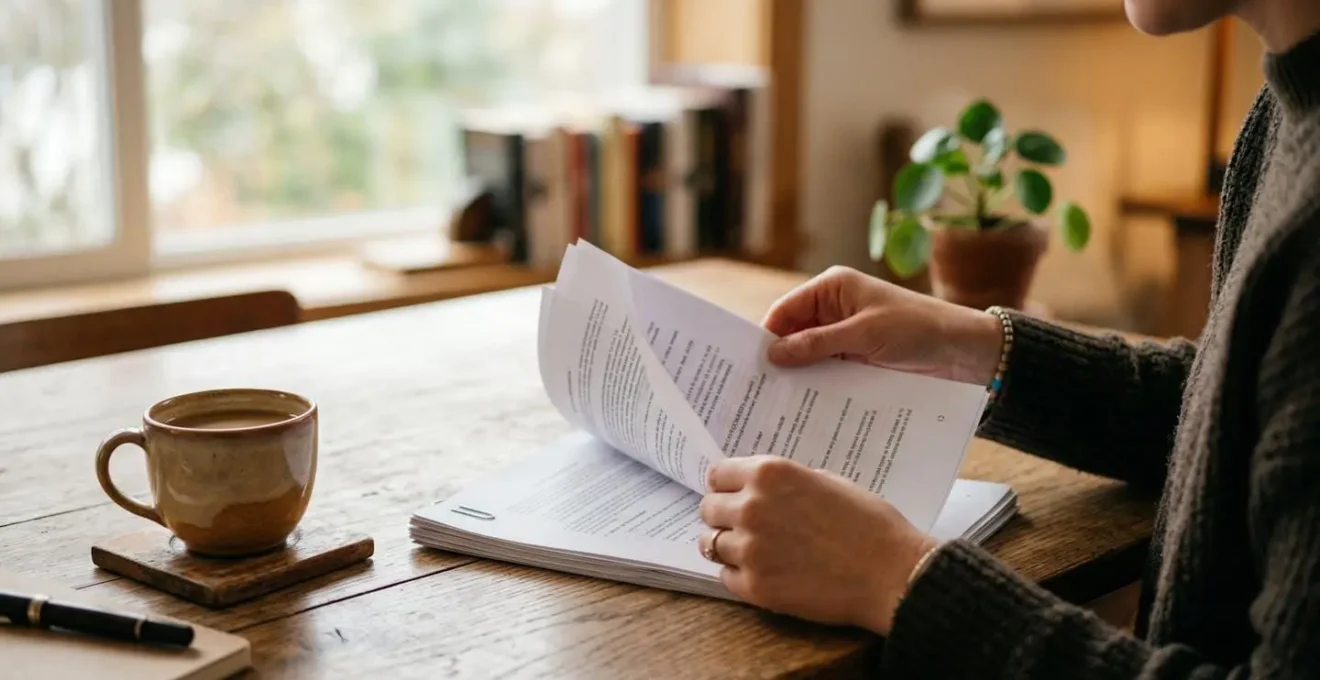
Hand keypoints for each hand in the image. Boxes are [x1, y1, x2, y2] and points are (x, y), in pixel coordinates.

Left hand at [697, 456, 938, 634]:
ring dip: (728, 545)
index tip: (731, 494)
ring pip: (711, 544)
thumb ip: (786, 483)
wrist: (891, 573)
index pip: (717, 474)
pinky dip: (739, 575)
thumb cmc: (869, 524)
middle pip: (709, 509)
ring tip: (754, 550)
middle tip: (745, 525)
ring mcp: (750, 549)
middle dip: (724, 516)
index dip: (725, 486)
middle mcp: (751, 508)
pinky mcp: (755, 587)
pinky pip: (726, 577)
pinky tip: (764, 572)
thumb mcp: (826, 482)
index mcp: (769, 474)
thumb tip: (761, 489)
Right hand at [762, 266, 1003, 384]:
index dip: (765, 336)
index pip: (785, 311)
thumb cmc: (918, 328)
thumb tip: (773, 353)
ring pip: (809, 357)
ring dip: (798, 377)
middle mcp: (834, 310)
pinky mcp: (856, 360)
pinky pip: (827, 373)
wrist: (965, 351)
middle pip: (793, 335)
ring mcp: (845, 337)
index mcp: (832, 289)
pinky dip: (817, 387)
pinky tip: (804, 407)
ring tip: (773, 404)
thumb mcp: (865, 334)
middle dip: (778, 359)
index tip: (747, 365)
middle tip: (754, 390)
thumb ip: (818, 343)